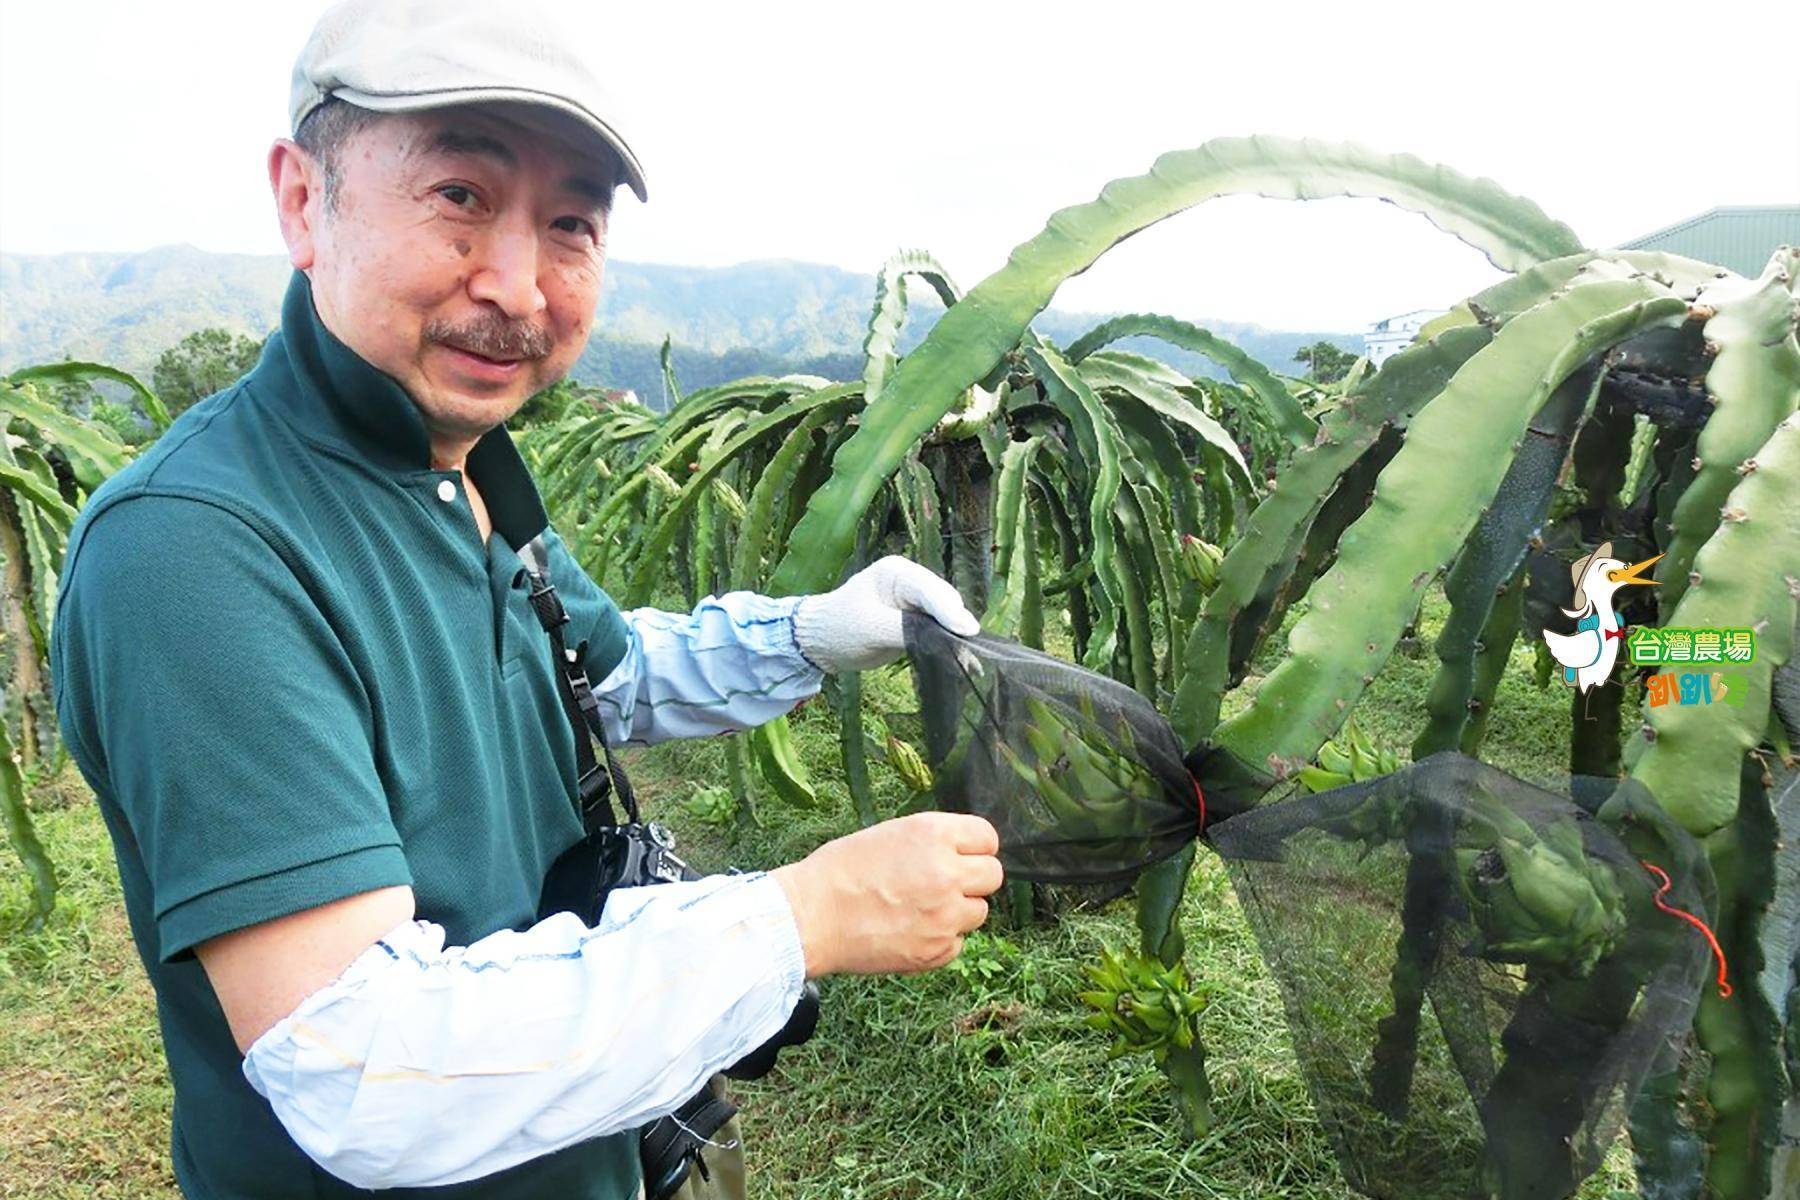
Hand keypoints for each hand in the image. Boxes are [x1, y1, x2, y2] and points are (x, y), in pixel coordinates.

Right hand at [770, 812, 1003, 976]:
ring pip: (979, 912)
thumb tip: (961, 854)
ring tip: (920, 909)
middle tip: (944, 884)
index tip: (962, 855)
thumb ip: (932, 843)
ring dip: (958, 911)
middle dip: (972, 879)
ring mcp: (945, 915)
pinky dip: (940, 940)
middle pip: (992, 875)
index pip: (987, 837)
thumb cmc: (840, 872)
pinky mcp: (936, 950)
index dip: (974, 847)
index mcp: (933, 835)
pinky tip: (909, 931)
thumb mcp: (890, 835)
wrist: (811, 918)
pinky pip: (957, 943)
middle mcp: (947, 872)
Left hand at [792, 556, 979, 672]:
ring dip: (956, 638)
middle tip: (969, 651)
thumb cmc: (839, 628)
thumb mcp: (871, 628)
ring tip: (970, 660)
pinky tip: (965, 662)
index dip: (950, 611)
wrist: (822, 643)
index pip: (930, 589)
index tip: (968, 631)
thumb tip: (946, 636)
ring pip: (947, 618)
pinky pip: (940, 631)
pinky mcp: (918, 622)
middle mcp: (911, 582)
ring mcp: (916, 602)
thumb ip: (909, 629)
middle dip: (955, 625)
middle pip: (945, 602)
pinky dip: (950, 645)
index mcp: (897, 572)